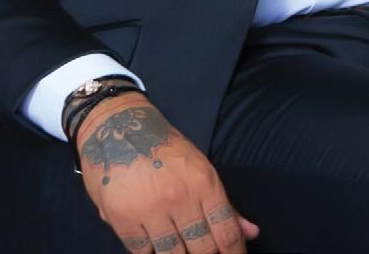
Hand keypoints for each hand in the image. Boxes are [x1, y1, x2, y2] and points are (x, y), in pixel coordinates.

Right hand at [76, 92, 259, 252]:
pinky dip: (150, 251)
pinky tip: (154, 242)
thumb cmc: (163, 148)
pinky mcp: (122, 219)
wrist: (117, 126)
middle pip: (203, 249)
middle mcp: (179, 197)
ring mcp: (150, 209)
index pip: (226, 232)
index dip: (234, 253)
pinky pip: (143, 253)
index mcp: (203, 181)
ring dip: (178, 253)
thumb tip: (251, 232)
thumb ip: (223, 204)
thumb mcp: (198, 167)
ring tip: (179, 245)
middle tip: (204, 250)